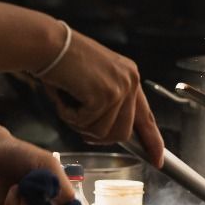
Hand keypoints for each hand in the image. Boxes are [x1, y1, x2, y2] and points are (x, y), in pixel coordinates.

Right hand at [37, 29, 164, 165]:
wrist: (46, 44)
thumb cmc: (61, 64)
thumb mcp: (93, 83)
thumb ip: (108, 106)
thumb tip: (111, 136)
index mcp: (130, 77)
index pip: (146, 116)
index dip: (152, 141)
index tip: (158, 160)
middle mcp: (130, 81)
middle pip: (123, 133)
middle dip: (97, 136)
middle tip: (75, 120)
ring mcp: (120, 88)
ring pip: (103, 132)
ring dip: (79, 124)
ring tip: (68, 102)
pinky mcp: (106, 94)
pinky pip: (87, 125)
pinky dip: (69, 116)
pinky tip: (63, 97)